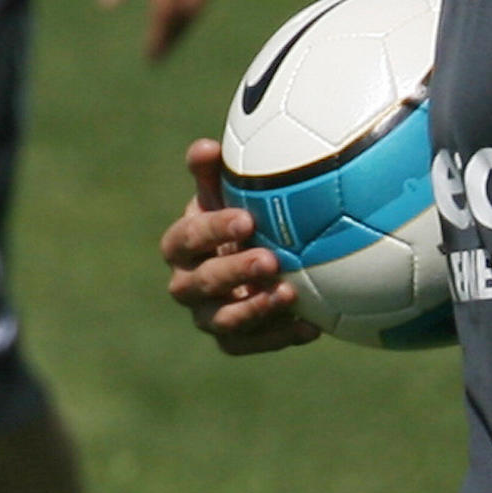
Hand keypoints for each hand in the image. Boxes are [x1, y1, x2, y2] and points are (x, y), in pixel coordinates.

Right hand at [161, 138, 318, 353]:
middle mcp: (186, 284)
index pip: (186, 239)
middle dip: (234, 272)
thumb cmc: (240, 217)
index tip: (247, 220)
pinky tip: (311, 326)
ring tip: (290, 294)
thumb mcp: (226, 193)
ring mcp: (207, 315)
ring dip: (256, 309)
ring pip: (223, 320)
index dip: (212, 231)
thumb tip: (206, 147)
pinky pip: (249, 345)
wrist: (255, 258)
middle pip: (200, 283)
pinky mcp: (231, 339)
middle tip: (270, 260)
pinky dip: (278, 337)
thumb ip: (212, 173)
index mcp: (181, 245)